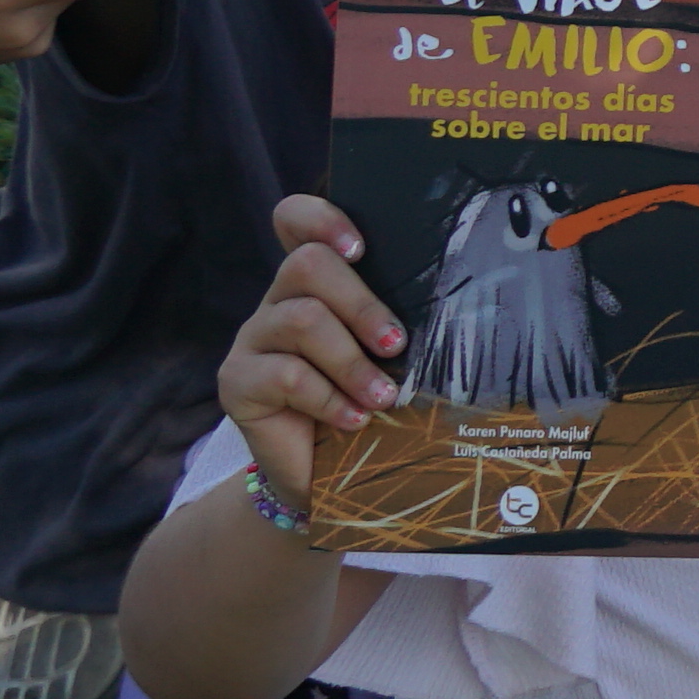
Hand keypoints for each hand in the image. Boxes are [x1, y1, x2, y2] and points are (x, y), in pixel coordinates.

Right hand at [211, 194, 404, 500]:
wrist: (327, 480)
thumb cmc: (370, 410)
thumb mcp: (389, 362)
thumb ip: (398, 327)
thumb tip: (463, 308)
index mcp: (315, 287)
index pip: (295, 220)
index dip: (321, 217)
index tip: (360, 246)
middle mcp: (278, 302)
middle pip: (308, 265)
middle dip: (362, 305)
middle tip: (395, 345)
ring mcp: (253, 340)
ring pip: (301, 319)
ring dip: (352, 362)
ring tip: (382, 397)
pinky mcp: (236, 382)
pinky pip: (286, 374)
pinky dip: (329, 399)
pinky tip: (354, 420)